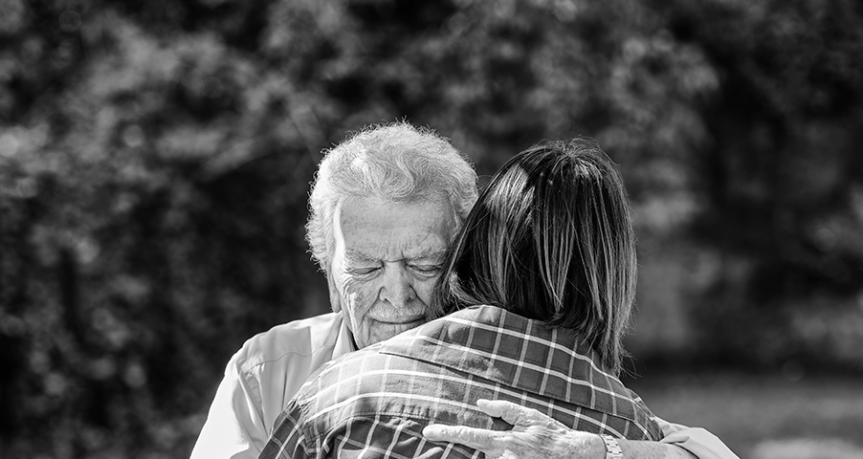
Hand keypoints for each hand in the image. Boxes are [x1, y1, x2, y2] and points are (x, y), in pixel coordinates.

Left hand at [422, 399, 606, 458]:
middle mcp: (504, 458)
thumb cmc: (553, 434)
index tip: (428, 431)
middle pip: (477, 455)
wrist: (577, 455)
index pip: (469, 435)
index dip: (446, 433)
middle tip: (511, 444)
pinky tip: (518, 454)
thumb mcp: (530, 416)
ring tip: (521, 450)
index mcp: (505, 440)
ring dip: (495, 455)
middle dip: (484, 449)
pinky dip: (500, 458)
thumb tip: (481, 402)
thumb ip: (504, 408)